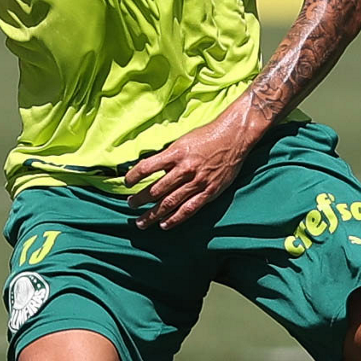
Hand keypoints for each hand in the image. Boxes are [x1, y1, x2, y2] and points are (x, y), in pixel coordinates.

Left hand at [125, 116, 253, 229]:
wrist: (234, 136)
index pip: (146, 168)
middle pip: (156, 189)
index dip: (133, 177)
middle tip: (130, 205)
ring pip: (169, 202)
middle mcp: (185, 169)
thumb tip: (151, 169)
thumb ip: (168, 156)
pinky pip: (189, 209)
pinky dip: (175, 218)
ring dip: (152, 214)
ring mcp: (197, 182)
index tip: (127, 183)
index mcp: (175, 154)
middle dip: (140, 200)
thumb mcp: (182, 141)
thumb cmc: (207, 136)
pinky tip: (164, 224)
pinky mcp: (209, 191)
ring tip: (141, 222)